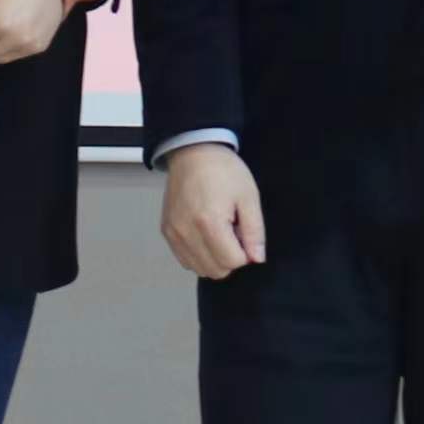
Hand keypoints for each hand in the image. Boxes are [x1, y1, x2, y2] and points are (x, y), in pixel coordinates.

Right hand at [160, 143, 265, 279]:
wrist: (193, 152)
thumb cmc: (224, 171)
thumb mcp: (249, 197)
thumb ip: (254, 232)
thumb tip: (257, 259)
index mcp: (209, 222)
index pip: (232, 262)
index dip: (245, 253)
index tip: (244, 233)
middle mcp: (187, 232)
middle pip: (216, 270)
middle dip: (230, 258)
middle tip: (233, 232)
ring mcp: (173, 233)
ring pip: (199, 269)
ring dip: (214, 259)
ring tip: (218, 232)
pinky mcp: (167, 232)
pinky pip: (185, 260)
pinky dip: (199, 256)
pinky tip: (205, 236)